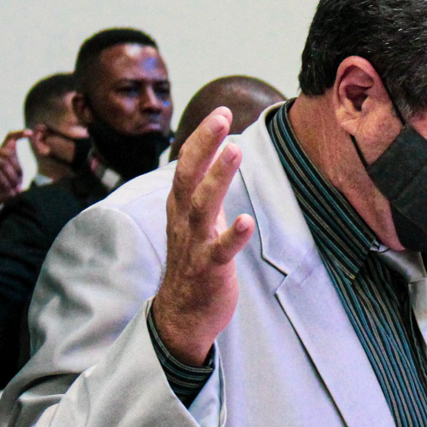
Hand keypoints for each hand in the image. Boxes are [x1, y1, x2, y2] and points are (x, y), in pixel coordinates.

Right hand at [0, 130, 29, 229]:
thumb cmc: (0, 189)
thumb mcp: (13, 176)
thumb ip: (15, 163)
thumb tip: (13, 143)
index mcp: (0, 153)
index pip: (9, 138)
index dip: (19, 134)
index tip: (30, 132)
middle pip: (10, 154)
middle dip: (18, 171)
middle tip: (19, 185)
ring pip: (4, 164)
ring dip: (12, 179)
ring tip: (14, 189)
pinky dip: (5, 183)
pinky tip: (8, 190)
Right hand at [152, 108, 254, 364]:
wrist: (181, 316)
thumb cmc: (193, 264)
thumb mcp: (196, 222)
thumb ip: (204, 193)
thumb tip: (218, 160)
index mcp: (180, 208)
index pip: (186, 165)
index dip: (201, 138)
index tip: (219, 110)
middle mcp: (184, 222)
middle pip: (188, 176)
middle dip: (203, 145)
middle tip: (220, 116)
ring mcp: (195, 245)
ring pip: (202, 206)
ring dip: (218, 178)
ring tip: (234, 150)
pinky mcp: (209, 270)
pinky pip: (220, 251)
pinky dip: (232, 235)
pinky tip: (246, 220)